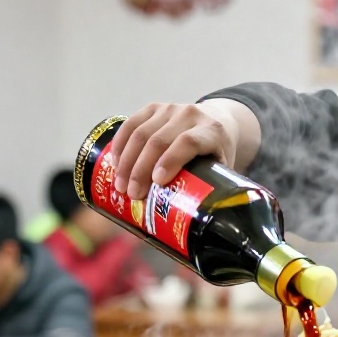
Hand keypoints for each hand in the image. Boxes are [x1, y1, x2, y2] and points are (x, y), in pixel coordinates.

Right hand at [111, 101, 243, 199]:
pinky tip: (115, 163)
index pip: (188, 142)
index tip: (157, 182)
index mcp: (211, 131)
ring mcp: (170, 109)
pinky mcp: (154, 108)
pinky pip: (131, 124)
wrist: (217, 121)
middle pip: (159, 141)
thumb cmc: (217, 154)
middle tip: (132, 194)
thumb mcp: (222, 170)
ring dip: (126, 162)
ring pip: (141, 133)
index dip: (170, 160)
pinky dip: (120, 144)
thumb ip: (213, 192)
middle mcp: (190, 115)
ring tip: (120, 185)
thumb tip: (197, 228)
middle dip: (141, 169)